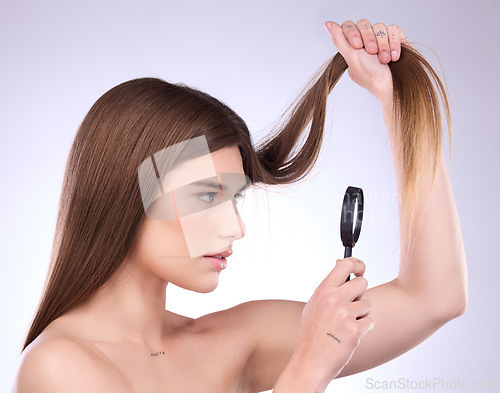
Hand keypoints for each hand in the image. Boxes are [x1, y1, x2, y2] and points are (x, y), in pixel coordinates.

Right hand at [290, 257, 373, 386]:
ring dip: (362, 315)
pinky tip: (349, 336)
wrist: (310, 361)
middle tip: (351, 307)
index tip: (360, 270)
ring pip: (368, 304)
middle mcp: (334, 299)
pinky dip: (364, 329)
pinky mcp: (354, 330)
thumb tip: (340, 263)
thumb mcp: (314, 305)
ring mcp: (344, 314)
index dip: (357, 264)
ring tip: (346, 325)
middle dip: (361, 294)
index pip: (345, 264)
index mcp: (323, 291)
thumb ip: (329, 285)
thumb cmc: (312, 334)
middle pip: (363, 283)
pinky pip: (370, 322)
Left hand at [324, 19, 408, 99]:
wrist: (391, 86)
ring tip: (384, 60)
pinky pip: (394, 29)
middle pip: (363, 23)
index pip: (348, 26)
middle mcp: (366, 40)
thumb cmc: (371, 76)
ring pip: (379, 26)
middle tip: (372, 53)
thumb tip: (327, 24)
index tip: (358, 46)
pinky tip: (393, 56)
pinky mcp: (395, 38)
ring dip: (383, 44)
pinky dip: (394, 43)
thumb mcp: (351, 58)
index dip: (352, 32)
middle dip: (369, 38)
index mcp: (352, 46)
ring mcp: (381, 38)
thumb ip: (339, 40)